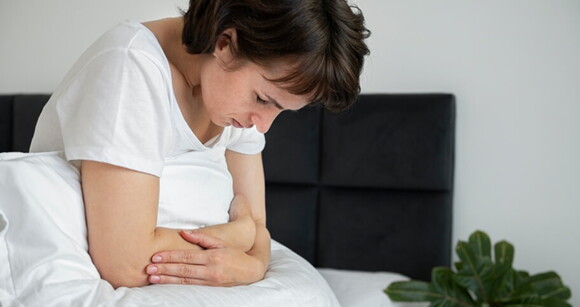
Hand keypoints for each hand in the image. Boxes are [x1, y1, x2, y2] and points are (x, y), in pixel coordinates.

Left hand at [146, 230, 266, 285]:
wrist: (250, 270)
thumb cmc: (234, 254)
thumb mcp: (221, 242)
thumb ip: (202, 238)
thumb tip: (184, 233)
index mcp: (213, 256)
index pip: (187, 256)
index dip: (170, 257)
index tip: (156, 256)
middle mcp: (211, 270)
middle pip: (183, 269)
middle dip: (164, 269)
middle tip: (149, 268)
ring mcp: (210, 280)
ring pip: (184, 280)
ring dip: (167, 279)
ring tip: (152, 278)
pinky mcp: (210, 287)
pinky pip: (190, 286)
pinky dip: (176, 285)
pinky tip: (166, 283)